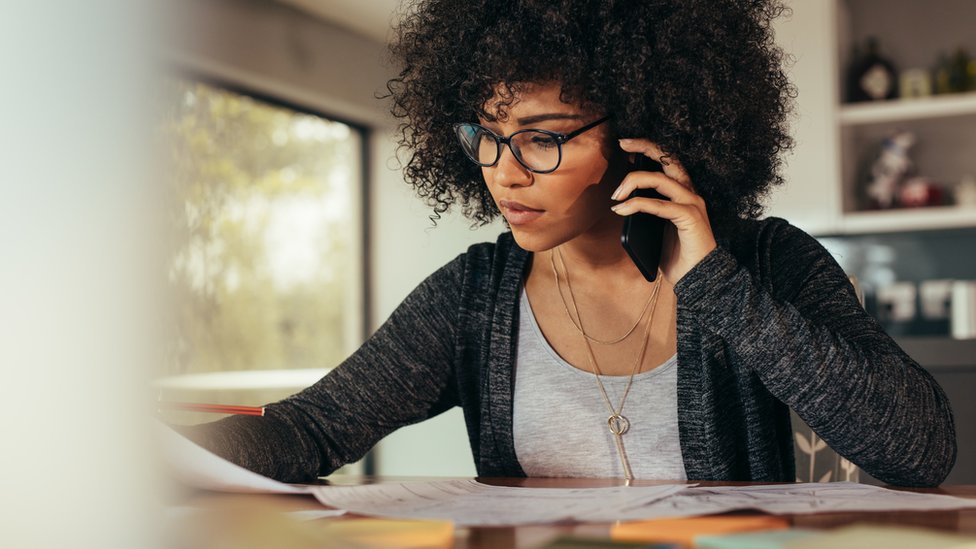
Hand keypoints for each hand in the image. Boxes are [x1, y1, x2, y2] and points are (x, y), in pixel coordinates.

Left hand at [610, 138, 716, 284]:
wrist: (700, 279)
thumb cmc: (678, 256)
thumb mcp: (656, 230)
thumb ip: (646, 214)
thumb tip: (621, 204)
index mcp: (684, 194)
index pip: (668, 162)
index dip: (648, 149)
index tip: (626, 145)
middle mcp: (691, 194)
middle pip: (668, 159)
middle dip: (645, 147)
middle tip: (622, 144)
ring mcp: (692, 204)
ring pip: (660, 179)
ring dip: (633, 181)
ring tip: (615, 195)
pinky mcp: (689, 218)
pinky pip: (659, 205)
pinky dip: (637, 204)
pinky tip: (621, 209)